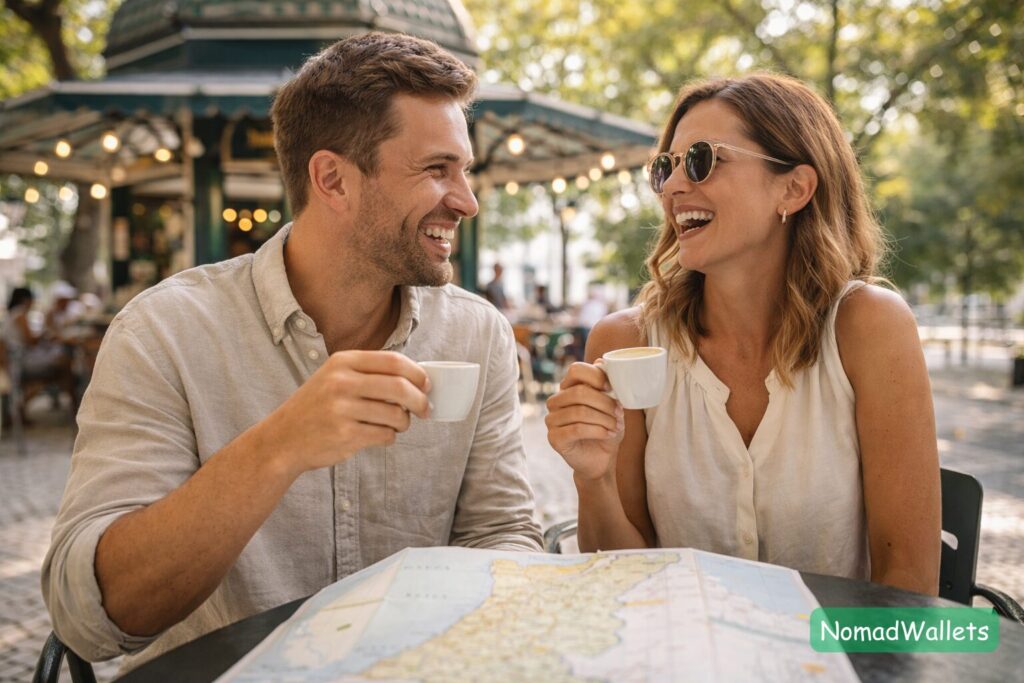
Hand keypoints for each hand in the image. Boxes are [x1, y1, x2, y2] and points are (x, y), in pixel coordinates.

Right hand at [258, 350, 430, 476]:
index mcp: (343, 362)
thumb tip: (417, 379)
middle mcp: (342, 382)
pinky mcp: (345, 434)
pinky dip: (389, 436)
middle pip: (400, 387)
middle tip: (425, 409)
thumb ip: (369, 373)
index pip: (394, 361)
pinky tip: (378, 434)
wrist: (282, 439)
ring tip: (397, 424)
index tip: (426, 384)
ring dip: (404, 422)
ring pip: (396, 414)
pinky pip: (385, 435)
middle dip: (420, 400)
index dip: (417, 373)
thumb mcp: (334, 377)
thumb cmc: (316, 407)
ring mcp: (342, 408)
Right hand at [545, 360, 623, 481]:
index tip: (611, 388)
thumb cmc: (606, 428)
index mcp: (568, 388)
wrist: (602, 459)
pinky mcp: (554, 438)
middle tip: (619, 413)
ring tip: (616, 427)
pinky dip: (598, 431)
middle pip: (579, 392)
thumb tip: (602, 361)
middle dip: (605, 403)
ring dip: (604, 419)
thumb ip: (606, 384)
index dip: (595, 376)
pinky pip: (576, 429)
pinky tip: (608, 434)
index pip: (576, 370)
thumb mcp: (611, 405)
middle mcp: (556, 402)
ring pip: (579, 412)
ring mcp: (552, 420)